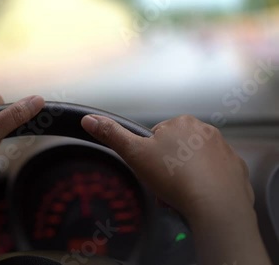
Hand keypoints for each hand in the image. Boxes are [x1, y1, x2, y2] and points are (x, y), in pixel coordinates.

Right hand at [81, 114, 253, 220]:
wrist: (215, 204)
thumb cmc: (175, 177)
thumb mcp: (135, 154)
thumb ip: (112, 135)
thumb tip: (89, 119)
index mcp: (181, 123)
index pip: (158, 135)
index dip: (150, 155)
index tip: (152, 169)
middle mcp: (205, 131)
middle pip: (178, 148)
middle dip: (169, 165)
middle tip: (164, 184)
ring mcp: (224, 149)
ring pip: (196, 162)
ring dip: (187, 175)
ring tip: (181, 193)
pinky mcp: (236, 168)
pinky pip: (216, 174)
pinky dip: (207, 183)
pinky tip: (200, 195)